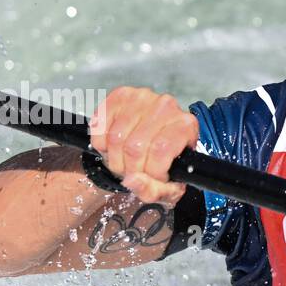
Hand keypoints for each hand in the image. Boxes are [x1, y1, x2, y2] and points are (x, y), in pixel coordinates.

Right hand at [89, 86, 197, 204]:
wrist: (154, 145)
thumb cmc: (165, 164)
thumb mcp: (168, 187)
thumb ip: (153, 190)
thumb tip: (133, 180)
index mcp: (186, 126)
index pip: (160, 151)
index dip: (151, 171)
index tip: (153, 177)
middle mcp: (167, 106)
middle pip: (134, 147)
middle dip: (129, 168)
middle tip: (132, 171)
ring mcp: (143, 97)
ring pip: (115, 137)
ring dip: (113, 158)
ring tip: (123, 160)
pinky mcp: (121, 95)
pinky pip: (99, 125)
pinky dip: (100, 143)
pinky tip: (112, 146)